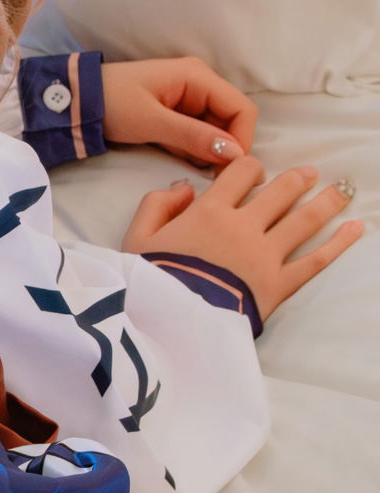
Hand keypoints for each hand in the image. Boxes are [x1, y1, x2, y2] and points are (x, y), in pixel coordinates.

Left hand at [102, 57, 256, 169]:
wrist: (78, 100)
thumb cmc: (112, 103)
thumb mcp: (152, 122)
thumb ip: (194, 137)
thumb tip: (234, 154)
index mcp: (198, 77)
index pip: (242, 109)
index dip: (241, 140)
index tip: (227, 169)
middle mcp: (200, 83)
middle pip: (230, 121)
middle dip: (220, 147)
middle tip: (202, 171)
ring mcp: (189, 97)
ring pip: (214, 130)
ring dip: (203, 149)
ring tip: (179, 156)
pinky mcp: (177, 112)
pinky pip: (196, 133)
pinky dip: (189, 146)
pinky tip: (171, 150)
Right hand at [122, 157, 362, 320]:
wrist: (167, 324)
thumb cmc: (148, 281)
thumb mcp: (136, 238)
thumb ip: (156, 205)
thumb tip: (183, 186)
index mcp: (208, 211)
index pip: (239, 174)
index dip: (250, 167)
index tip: (255, 173)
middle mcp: (242, 226)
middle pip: (279, 192)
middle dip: (297, 179)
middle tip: (310, 174)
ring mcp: (265, 255)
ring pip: (304, 220)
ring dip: (326, 201)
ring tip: (343, 188)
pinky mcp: (279, 284)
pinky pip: (315, 260)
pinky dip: (339, 243)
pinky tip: (356, 228)